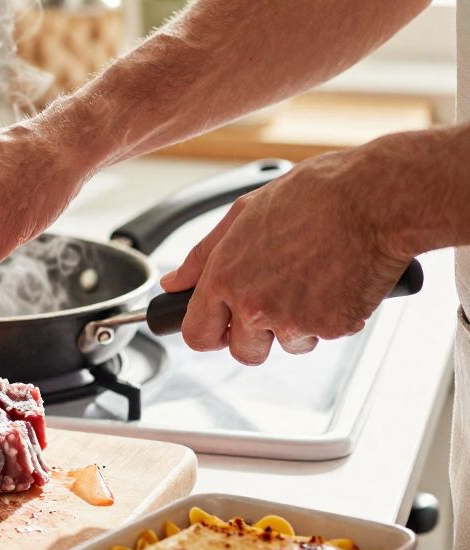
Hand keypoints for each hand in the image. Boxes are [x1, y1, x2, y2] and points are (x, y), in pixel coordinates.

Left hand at [159, 148, 412, 364]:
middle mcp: (254, 306)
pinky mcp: (334, 327)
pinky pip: (326, 335)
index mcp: (225, 278)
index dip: (208, 333)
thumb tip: (173, 282)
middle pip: (243, 353)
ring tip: (314, 279)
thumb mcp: (243, 213)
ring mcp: (295, 321)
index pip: (197, 334)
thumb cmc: (314, 195)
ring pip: (288, 345)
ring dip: (298, 325)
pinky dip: (332, 316)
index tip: (220, 326)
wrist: (376, 197)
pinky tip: (338, 281)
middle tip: (276, 303)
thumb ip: (202, 255)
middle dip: (255, 337)